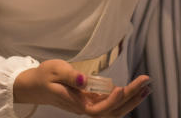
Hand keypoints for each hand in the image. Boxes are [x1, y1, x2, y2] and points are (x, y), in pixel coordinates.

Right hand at [13, 60, 151, 116]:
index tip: (120, 88)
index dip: (112, 102)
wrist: (34, 86)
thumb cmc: (43, 77)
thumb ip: (71, 76)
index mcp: (76, 103)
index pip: (99, 110)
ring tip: (146, 87)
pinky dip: (123, 97)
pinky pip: (110, 102)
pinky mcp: (90, 100)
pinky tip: (133, 89)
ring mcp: (88, 105)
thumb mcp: (54, 70)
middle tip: (146, 83)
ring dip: (130, 99)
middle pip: (112, 110)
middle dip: (130, 98)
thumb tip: (85, 80)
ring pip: (113, 108)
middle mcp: (84, 108)